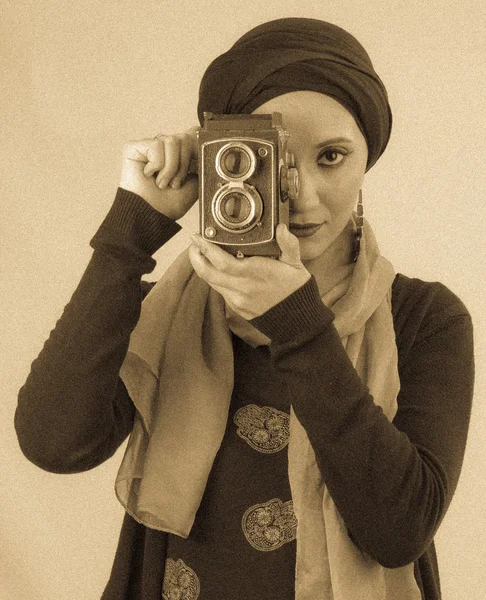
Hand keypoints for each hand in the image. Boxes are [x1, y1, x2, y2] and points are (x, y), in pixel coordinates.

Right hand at [119, 126, 199, 219]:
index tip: (195, 167)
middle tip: (174, 183)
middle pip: (185, 138)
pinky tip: (149, 175)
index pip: (193, 134)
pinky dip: (157, 165)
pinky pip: (157, 145)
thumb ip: (202, 164)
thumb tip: (205, 146)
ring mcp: (150, 146)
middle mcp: (164, 148)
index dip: (197, 147)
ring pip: (172, 141)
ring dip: (170, 168)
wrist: (151, 215)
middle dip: (183, 166)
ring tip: (162, 182)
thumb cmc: (168, 205)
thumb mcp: (195, 183)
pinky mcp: (134, 146)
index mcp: (178, 154)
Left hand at [188, 224, 310, 319]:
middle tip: (194, 242)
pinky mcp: (237, 308)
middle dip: (196, 256)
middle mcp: (243, 288)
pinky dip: (214, 277)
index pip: (223, 263)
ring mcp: (238, 300)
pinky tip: (216, 268)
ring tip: (200, 252)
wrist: (297, 320)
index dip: (206, 249)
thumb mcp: (296, 265)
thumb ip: (289, 244)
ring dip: (202, 266)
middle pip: (208, 273)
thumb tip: (281, 227)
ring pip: (211, 282)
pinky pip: (220, 290)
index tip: (198, 237)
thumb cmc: (296, 290)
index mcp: (256, 274)